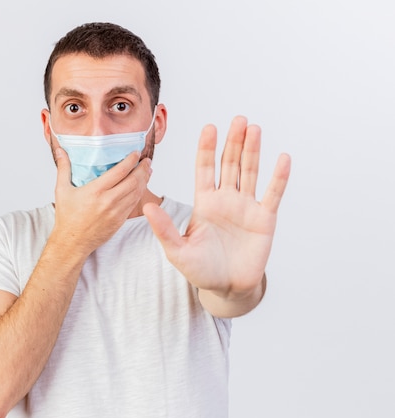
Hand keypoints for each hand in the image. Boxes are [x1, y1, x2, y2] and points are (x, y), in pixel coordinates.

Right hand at [51, 148, 151, 256]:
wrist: (72, 242)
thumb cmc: (67, 217)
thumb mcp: (62, 190)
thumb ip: (63, 168)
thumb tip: (59, 150)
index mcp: (95, 191)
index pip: (120, 171)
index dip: (131, 160)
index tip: (136, 153)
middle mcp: (108, 201)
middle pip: (134, 181)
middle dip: (143, 168)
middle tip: (146, 160)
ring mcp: (116, 212)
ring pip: (137, 192)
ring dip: (144, 180)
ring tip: (147, 170)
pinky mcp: (120, 221)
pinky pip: (134, 203)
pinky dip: (140, 192)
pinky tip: (141, 186)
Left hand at [144, 116, 290, 313]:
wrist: (227, 287)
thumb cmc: (200, 270)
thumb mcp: (178, 250)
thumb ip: (164, 229)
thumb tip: (146, 206)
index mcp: (204, 203)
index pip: (205, 169)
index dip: (207, 149)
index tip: (209, 127)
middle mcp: (226, 200)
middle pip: (229, 164)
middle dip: (233, 142)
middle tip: (238, 120)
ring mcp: (246, 207)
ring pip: (250, 172)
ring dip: (252, 151)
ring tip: (254, 129)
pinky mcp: (264, 219)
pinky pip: (272, 194)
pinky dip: (278, 177)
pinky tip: (282, 158)